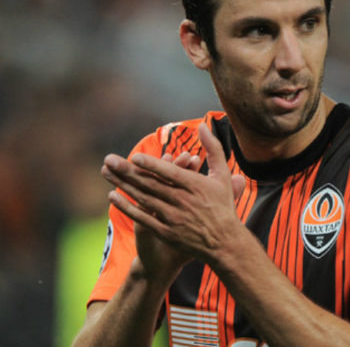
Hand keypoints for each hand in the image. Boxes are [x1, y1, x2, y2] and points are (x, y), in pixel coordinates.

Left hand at [102, 124, 245, 269]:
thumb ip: (213, 148)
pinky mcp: (165, 232)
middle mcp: (182, 201)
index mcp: (196, 185)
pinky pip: (142, 217)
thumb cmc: (223, 205)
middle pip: (151, 184)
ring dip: (122, 185)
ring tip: (106, 172)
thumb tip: (204, 125)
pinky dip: (127, 207)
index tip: (134, 156)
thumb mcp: (222, 174)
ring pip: (143, 198)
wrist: (224, 243)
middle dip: (127, 171)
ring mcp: (172, 218)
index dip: (152, 165)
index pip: (170, 173)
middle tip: (108, 160)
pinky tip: (112, 196)